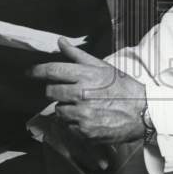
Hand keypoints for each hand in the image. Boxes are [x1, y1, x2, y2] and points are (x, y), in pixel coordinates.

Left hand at [29, 39, 146, 143]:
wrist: (143, 112)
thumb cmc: (124, 88)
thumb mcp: (103, 67)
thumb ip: (78, 56)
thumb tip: (60, 42)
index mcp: (86, 75)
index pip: (52, 70)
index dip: (37, 71)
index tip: (29, 72)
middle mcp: (81, 94)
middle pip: (50, 92)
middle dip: (55, 91)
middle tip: (68, 92)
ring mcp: (82, 114)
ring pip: (59, 110)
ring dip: (66, 108)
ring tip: (84, 106)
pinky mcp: (85, 131)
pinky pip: (69, 126)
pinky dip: (75, 123)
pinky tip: (89, 118)